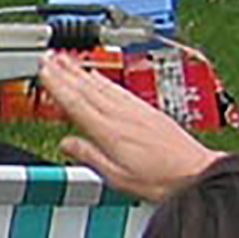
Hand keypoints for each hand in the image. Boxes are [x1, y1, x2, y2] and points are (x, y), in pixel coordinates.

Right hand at [31, 48, 219, 201]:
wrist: (197, 174)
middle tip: (47, 58)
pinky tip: (97, 75)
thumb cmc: (162, 179)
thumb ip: (90, 157)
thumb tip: (67, 144)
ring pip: (102, 85)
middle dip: (64, 71)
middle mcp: (123, 116)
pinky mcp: (148, 110)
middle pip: (86, 88)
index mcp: (111, 132)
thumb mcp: (118, 177)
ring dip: (81, 71)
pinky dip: (103, 80)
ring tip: (65, 60)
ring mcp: (136, 110)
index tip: (42, 70)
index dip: (56, 85)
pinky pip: (119, 89)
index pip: (76, 102)